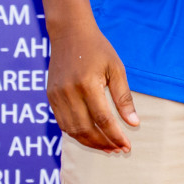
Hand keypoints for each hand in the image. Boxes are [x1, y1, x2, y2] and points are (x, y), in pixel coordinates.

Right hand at [45, 22, 138, 152]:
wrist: (69, 32)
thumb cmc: (97, 49)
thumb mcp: (116, 68)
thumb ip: (123, 97)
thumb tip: (133, 123)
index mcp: (87, 84)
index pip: (102, 119)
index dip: (115, 136)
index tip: (127, 146)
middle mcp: (69, 92)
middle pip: (86, 129)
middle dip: (104, 144)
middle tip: (119, 150)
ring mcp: (57, 96)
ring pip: (72, 130)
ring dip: (90, 143)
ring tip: (108, 147)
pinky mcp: (50, 97)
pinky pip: (63, 123)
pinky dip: (77, 134)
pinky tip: (91, 136)